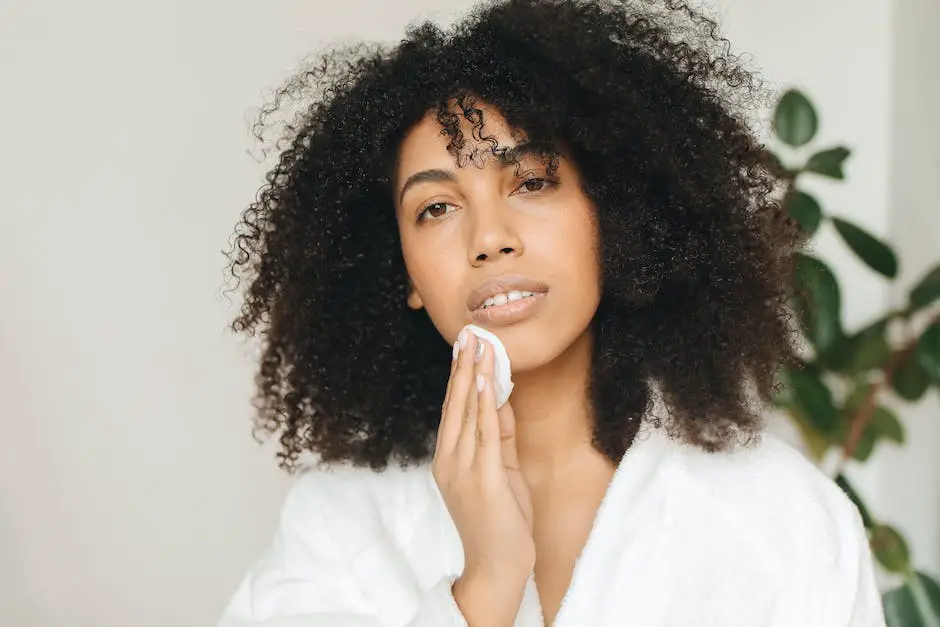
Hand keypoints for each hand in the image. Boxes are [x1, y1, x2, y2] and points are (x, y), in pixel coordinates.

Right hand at [433, 328, 534, 622]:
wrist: (498, 564)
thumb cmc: (500, 521)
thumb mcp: (501, 471)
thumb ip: (500, 437)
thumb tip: (503, 401)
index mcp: (449, 458)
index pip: (454, 408)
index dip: (460, 375)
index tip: (465, 347)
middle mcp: (450, 460)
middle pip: (457, 404)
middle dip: (464, 367)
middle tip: (469, 335)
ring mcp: (464, 469)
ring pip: (469, 412)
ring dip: (475, 377)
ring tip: (479, 347)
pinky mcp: (484, 479)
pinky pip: (486, 434)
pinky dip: (487, 405)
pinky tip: (487, 382)